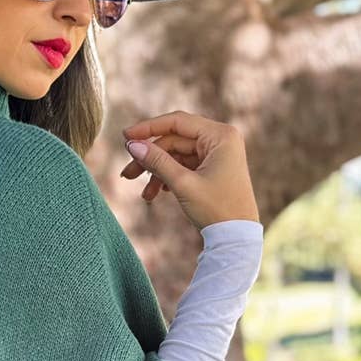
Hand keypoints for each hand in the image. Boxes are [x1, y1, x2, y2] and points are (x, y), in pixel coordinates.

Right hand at [120, 110, 260, 231]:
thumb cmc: (217, 210)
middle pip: (174, 140)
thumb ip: (157, 161)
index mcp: (220, 136)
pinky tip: (159, 193)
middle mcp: (221, 139)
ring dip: (157, 172)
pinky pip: (184, 165)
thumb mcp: (183, 184)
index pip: (177, 122)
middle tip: (127, 174)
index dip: (148, 128)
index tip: (125, 137)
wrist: (236, 238)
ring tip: (145, 194)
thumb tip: (132, 145)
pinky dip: (169, 177)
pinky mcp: (213, 167)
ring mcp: (217, 153)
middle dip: (150, 158)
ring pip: (176, 155)